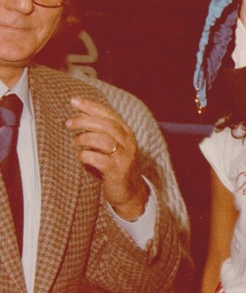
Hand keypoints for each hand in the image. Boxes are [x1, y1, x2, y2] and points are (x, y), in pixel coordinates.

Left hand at [65, 97, 148, 219]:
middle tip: (68, 123)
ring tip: (75, 142)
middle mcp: (128, 143)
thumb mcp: (112, 146)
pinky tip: (81, 157)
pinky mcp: (117, 172)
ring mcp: (124, 157)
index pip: (109, 114)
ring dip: (84, 139)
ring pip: (103, 140)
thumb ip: (100, 132)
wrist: (130, 192)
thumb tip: (78, 115)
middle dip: (84, 121)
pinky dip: (86, 156)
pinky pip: (99, 159)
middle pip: (106, 125)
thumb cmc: (115, 166)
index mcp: (126, 133)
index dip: (91, 106)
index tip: (74, 101)